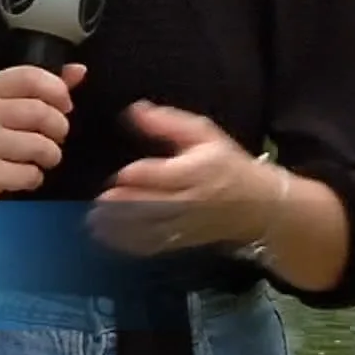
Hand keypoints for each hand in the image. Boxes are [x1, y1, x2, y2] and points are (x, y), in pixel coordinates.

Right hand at [0, 63, 86, 200]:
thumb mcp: (0, 107)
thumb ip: (39, 88)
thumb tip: (79, 71)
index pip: (30, 76)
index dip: (57, 90)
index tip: (64, 106)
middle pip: (41, 112)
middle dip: (59, 128)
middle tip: (55, 137)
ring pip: (41, 145)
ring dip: (51, 155)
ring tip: (42, 158)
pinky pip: (30, 174)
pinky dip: (35, 178)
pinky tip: (23, 176)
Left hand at [89, 101, 281, 256]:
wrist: (258, 204)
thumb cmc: (226, 163)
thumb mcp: (204, 134)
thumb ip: (168, 122)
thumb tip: (134, 110)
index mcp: (194, 171)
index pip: (160, 176)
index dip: (136, 177)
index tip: (117, 176)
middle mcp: (189, 200)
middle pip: (151, 205)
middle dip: (123, 207)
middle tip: (98, 204)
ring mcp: (185, 224)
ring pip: (149, 229)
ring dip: (121, 228)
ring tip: (95, 222)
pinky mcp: (182, 240)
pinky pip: (153, 245)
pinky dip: (130, 244)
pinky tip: (110, 238)